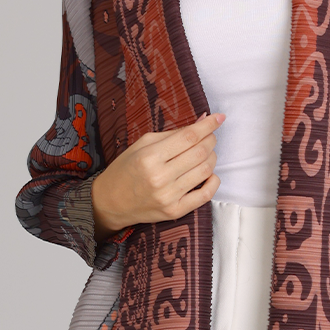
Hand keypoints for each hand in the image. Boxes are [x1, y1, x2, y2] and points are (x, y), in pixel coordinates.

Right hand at [90, 111, 223, 238]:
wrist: (110, 202)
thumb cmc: (125, 169)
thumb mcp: (142, 144)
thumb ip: (172, 134)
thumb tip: (201, 121)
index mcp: (150, 156)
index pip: (188, 137)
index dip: (208, 125)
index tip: (219, 118)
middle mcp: (160, 177)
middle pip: (200, 152)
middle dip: (211, 140)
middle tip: (210, 136)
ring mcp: (169, 196)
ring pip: (205, 171)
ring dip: (212, 158)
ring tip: (207, 153)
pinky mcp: (174, 211)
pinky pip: (205, 195)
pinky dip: (213, 181)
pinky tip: (210, 174)